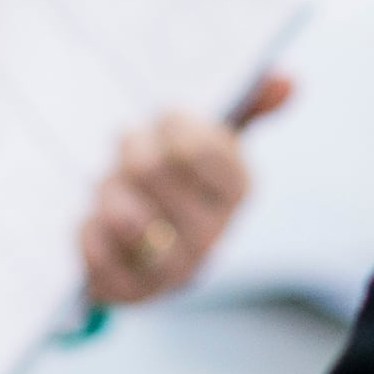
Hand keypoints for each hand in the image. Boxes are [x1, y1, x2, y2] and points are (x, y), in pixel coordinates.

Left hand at [76, 77, 281, 305]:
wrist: (148, 251)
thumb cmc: (179, 179)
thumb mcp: (212, 140)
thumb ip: (248, 106)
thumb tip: (286, 80)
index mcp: (238, 189)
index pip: (197, 143)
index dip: (170, 123)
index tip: (165, 124)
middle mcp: (213, 234)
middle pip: (148, 168)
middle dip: (129, 150)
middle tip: (130, 154)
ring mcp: (173, 269)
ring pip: (120, 213)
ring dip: (107, 190)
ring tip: (113, 189)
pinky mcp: (131, 293)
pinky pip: (94, 247)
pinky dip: (88, 227)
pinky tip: (98, 222)